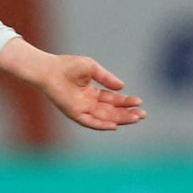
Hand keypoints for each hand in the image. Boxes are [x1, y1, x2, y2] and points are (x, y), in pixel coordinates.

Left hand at [0, 39, 145, 132]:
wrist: (49, 69)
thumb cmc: (67, 66)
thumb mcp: (92, 68)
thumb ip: (106, 78)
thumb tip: (122, 87)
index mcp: (91, 92)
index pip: (112, 100)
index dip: (126, 101)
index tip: (139, 102)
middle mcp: (87, 102)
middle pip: (111, 110)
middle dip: (127, 113)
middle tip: (143, 114)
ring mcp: (81, 109)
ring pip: (104, 117)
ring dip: (120, 119)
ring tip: (135, 119)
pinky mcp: (74, 113)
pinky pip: (90, 122)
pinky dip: (101, 125)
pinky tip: (114, 126)